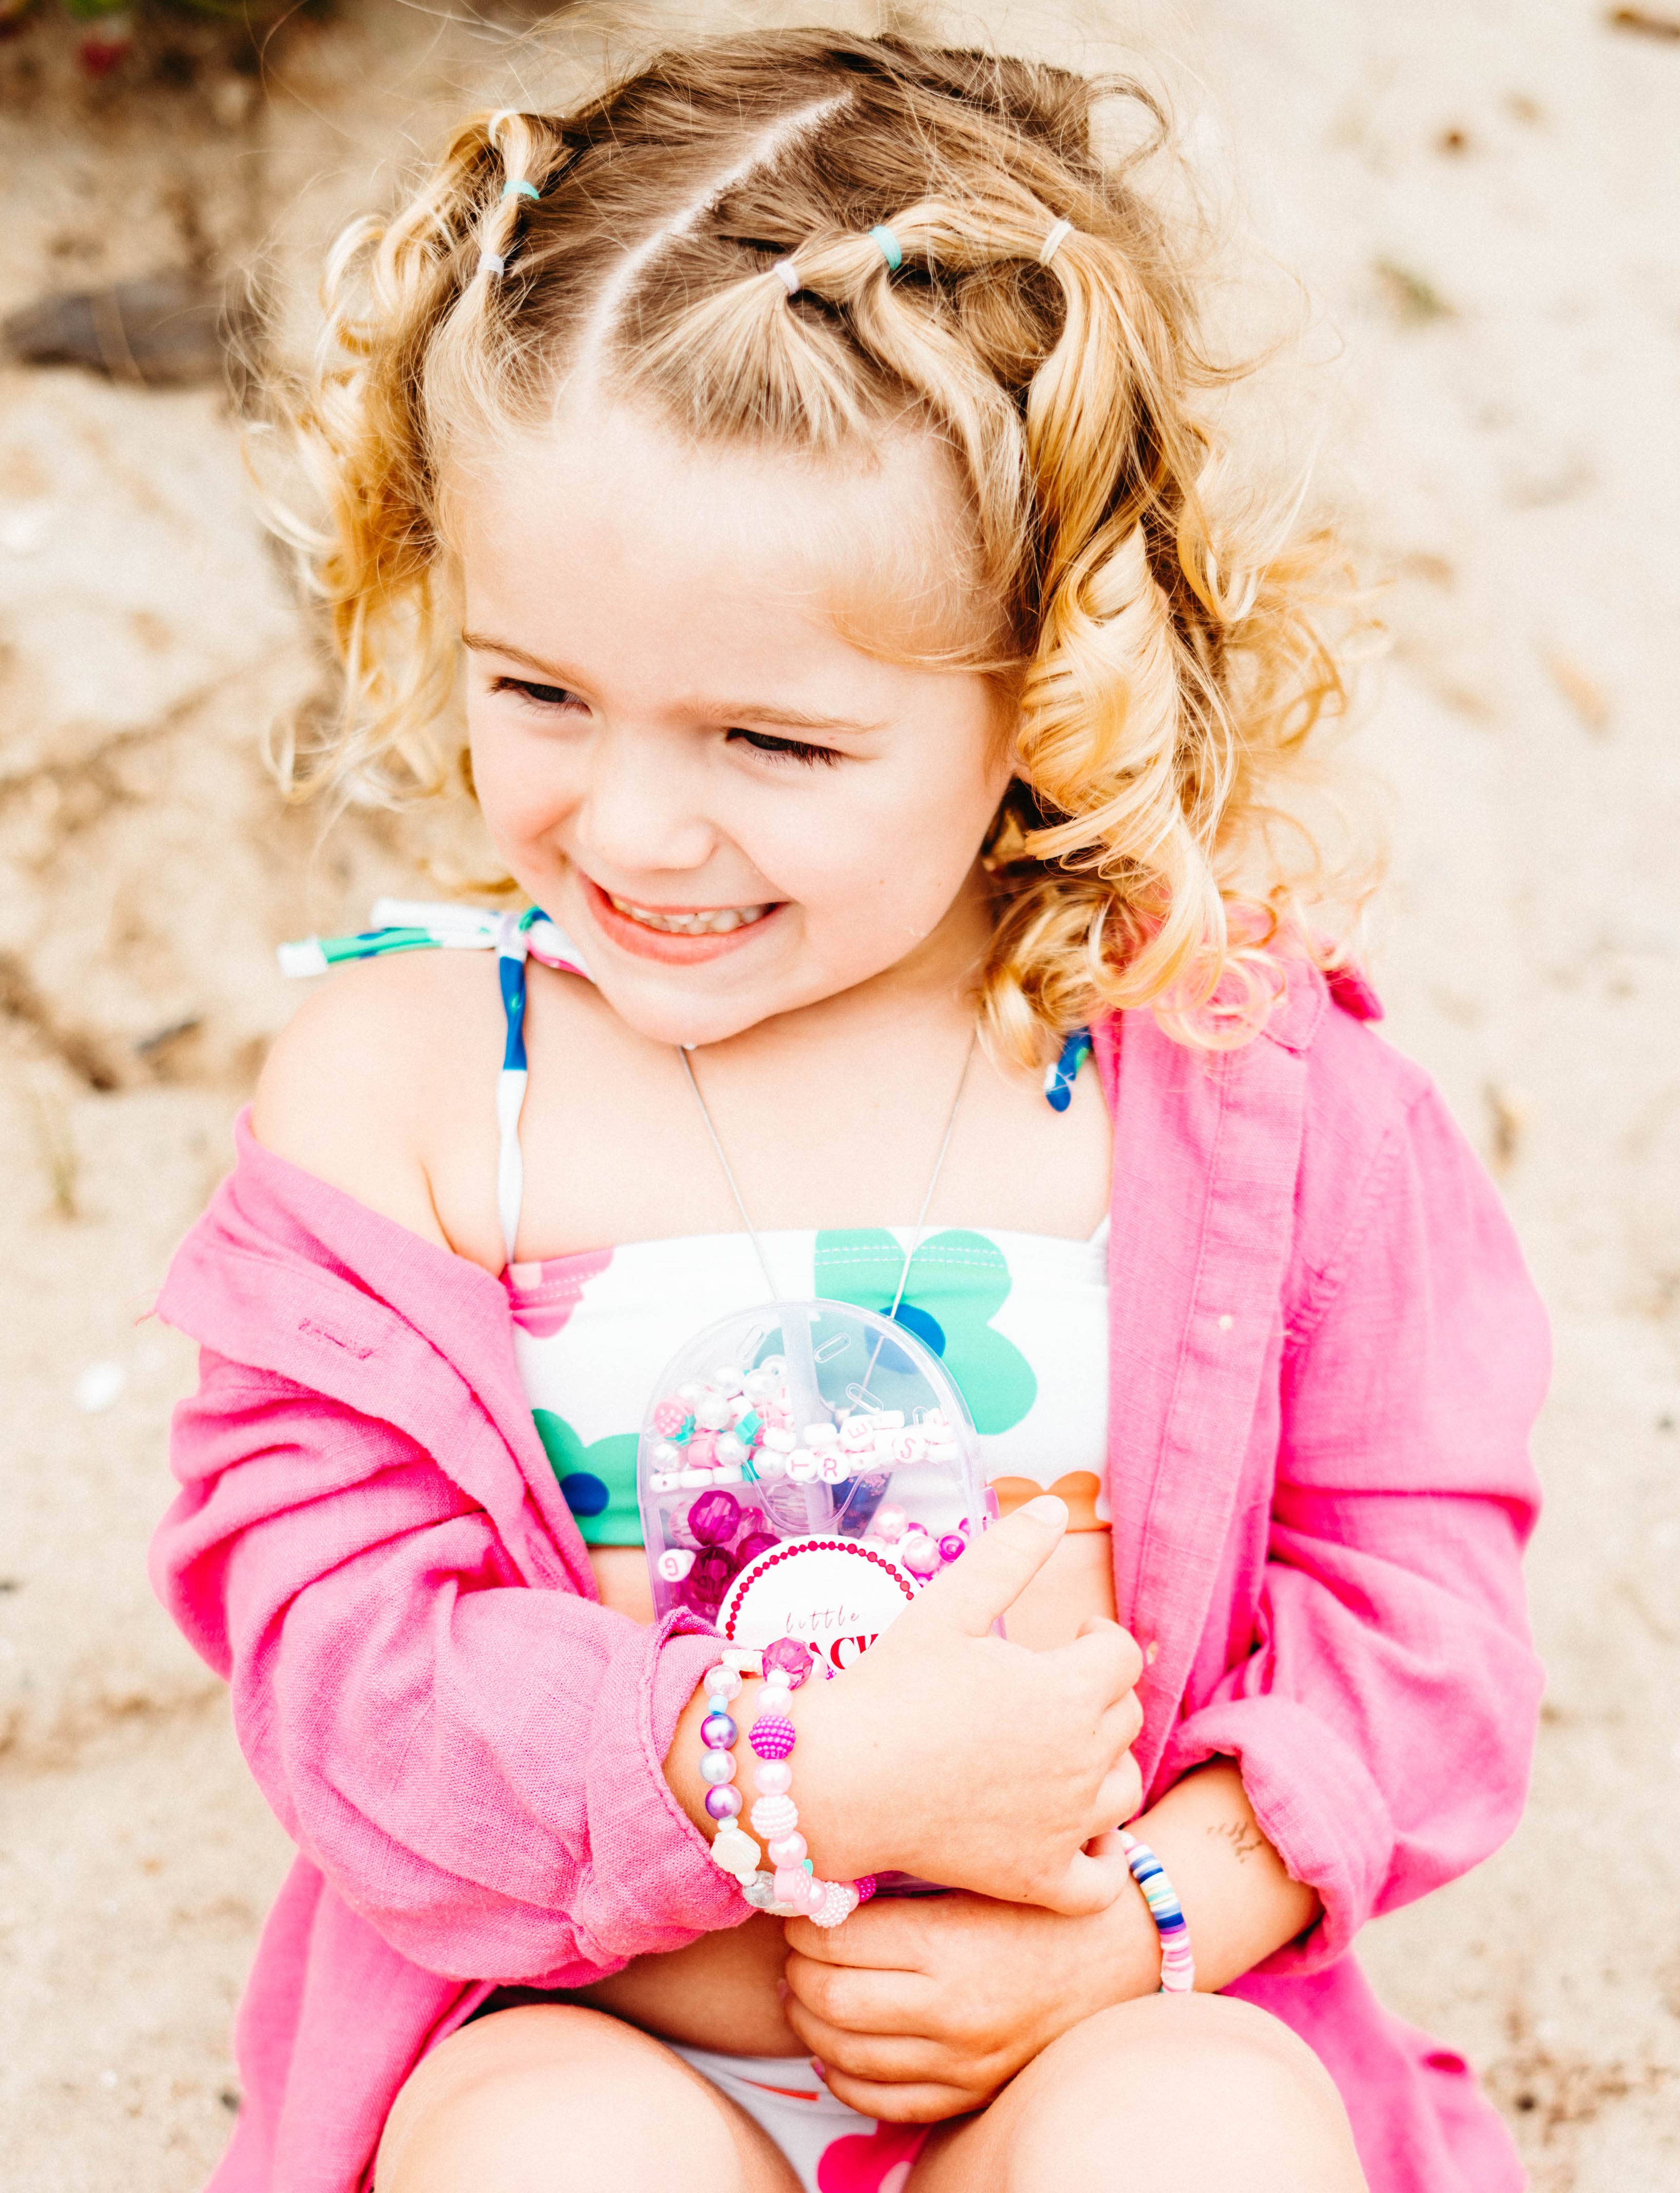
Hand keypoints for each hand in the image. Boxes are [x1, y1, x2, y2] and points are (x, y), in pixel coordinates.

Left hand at [778, 1838, 1157, 2121]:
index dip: (803, 1923)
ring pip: (847, 2055)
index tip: (798, 1908)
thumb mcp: (976, 1872)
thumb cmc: (1041, 1896)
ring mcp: (962, 2059)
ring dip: (808, 2024)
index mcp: (948, 1943)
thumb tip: (823, 1887)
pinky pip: (886, 2102)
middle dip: (796, 1973)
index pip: (837, 1941)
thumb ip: (904, 1884)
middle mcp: (952, 2009)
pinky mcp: (973, 2090)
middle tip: (793, 1950)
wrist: (1120, 1948)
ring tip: (800, 1995)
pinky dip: (844, 2078)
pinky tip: (831, 2051)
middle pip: (831, 2001)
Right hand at [789, 1497, 1144, 1913]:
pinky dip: (1101, 1861)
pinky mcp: (1037, 1879)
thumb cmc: (892, 1687)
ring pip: (1122, 1790)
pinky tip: (1081, 1838)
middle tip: (1045, 1688)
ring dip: (1103, 1766)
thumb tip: (1060, 1507)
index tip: (1069, 1638)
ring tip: (1058, 1751)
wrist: (838, 1778)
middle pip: (1123, 1717)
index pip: (1121, 1655)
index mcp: (1067, 1690)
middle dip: (1094, 1695)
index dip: (1097, 1639)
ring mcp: (1064, 1826)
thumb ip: (1009, 1555)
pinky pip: (1100, 1881)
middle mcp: (1081, 1760)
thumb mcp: (950, 1606)